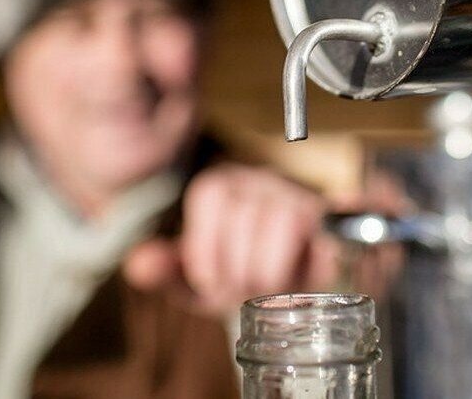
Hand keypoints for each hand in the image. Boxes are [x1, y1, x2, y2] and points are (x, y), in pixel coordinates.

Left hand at [123, 162, 339, 314]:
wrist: (289, 286)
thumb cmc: (239, 275)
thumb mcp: (196, 279)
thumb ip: (165, 271)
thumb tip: (138, 266)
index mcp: (221, 187)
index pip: (211, 198)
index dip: (209, 254)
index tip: (216, 282)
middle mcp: (261, 181)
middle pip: (244, 218)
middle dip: (241, 271)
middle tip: (247, 291)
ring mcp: (300, 197)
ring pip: (284, 222)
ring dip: (275, 271)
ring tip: (273, 287)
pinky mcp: (332, 220)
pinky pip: (331, 223)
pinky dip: (320, 253)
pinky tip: (316, 267)